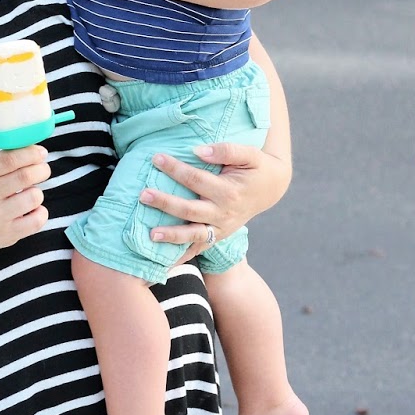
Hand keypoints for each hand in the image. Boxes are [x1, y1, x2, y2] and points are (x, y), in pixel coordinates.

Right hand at [0, 146, 50, 252]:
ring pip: (34, 197)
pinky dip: (41, 212)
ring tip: (29, 194)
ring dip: (37, 192)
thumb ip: (5, 160)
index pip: (9, 159)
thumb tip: (37, 151)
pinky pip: (37, 220)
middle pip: (25, 176)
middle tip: (43, 170)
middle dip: (41, 170)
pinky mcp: (7, 234)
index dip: (31, 153)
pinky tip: (32, 210)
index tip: (41, 153)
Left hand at [139, 142, 286, 254]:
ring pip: (194, 235)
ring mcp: (221, 228)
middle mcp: (224, 213)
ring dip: (172, 235)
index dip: (176, 169)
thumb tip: (198, 151)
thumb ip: (227, 150)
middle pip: (190, 209)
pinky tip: (164, 264)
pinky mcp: (218, 236)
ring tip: (151, 235)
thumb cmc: (258, 167)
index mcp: (230, 192)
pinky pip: (198, 248)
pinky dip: (182, 256)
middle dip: (166, 203)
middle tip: (143, 195)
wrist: (271, 188)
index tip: (156, 158)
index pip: (197, 179)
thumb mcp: (251, 154)